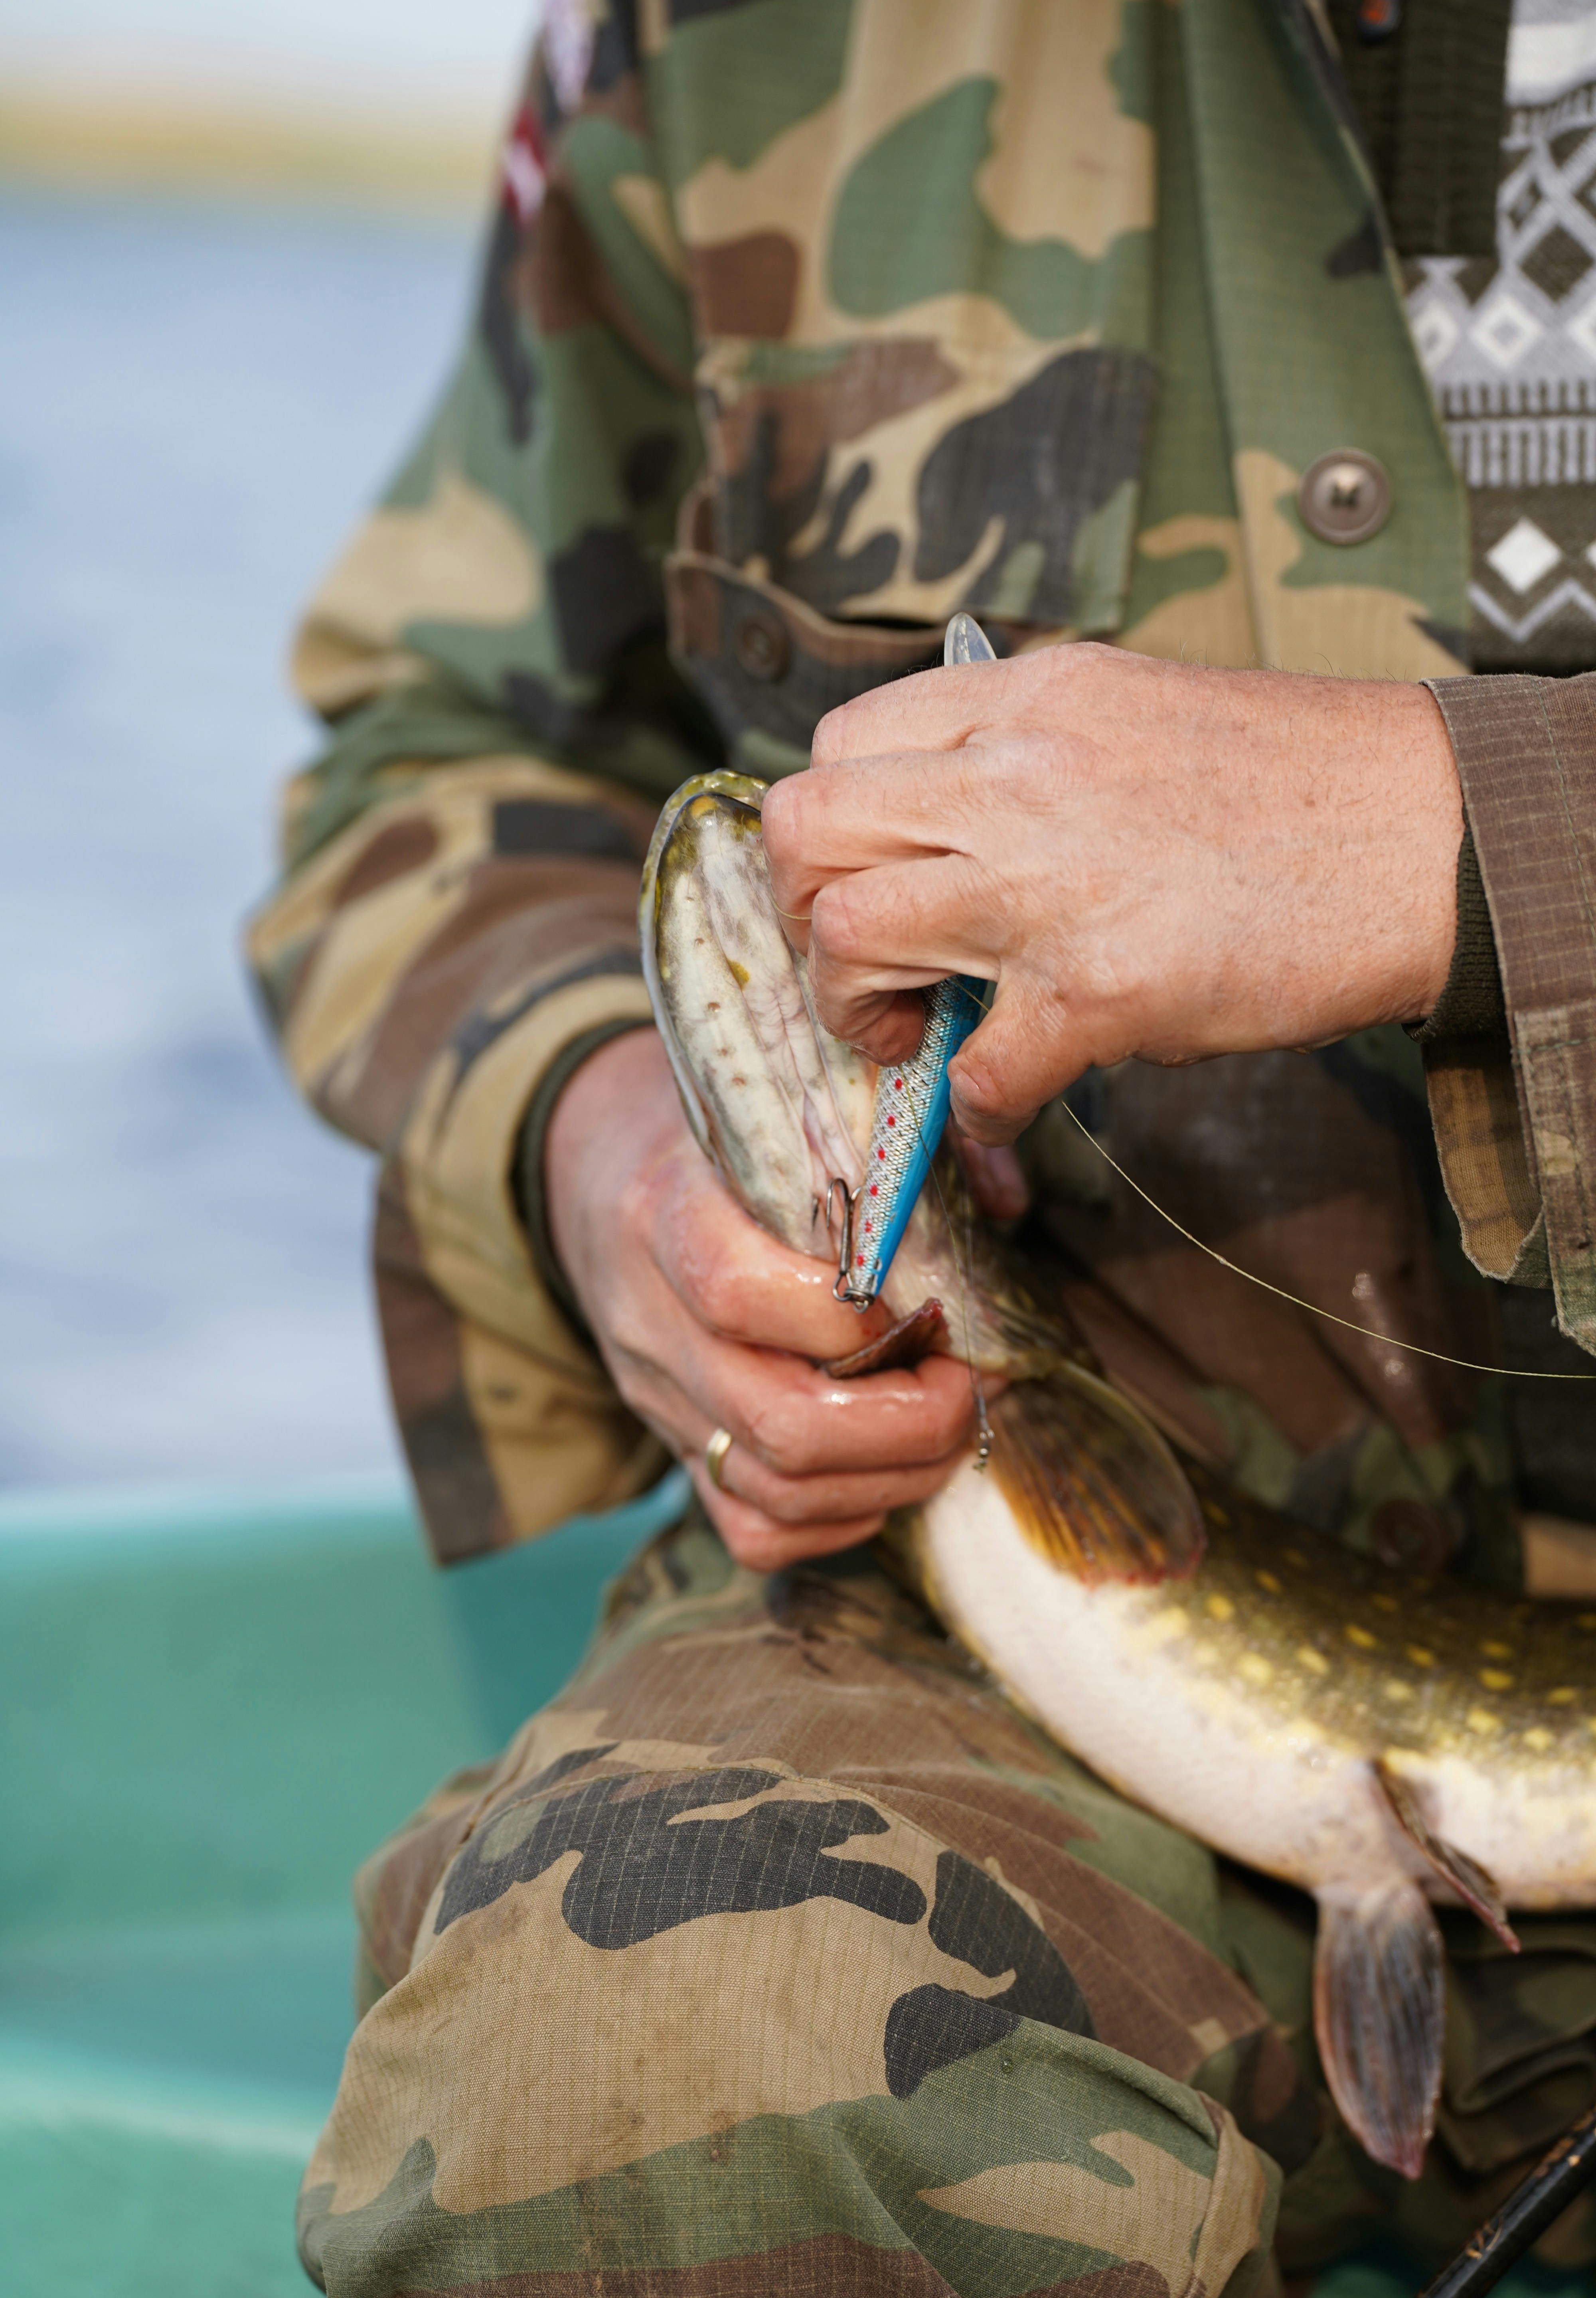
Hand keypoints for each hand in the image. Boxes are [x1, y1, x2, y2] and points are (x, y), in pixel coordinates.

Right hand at [544, 1028, 980, 1568]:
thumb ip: (892, 1146)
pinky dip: (839, 1520)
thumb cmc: (718, 1143)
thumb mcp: (781, 1113)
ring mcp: (658, 1399)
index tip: (925, 1307)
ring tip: (947, 1430)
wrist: (599, 1180)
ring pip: (773, 1491)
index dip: (847, 1319)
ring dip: (891, 1479)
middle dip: (904, 1426)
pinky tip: (883, 1470)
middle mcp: (653, 1321)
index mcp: (667, 1214)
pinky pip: (754, 1531)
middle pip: (774, 1419)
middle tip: (964, 1389)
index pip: (735, 1289)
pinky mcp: (672, 1452)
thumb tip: (1006, 1203)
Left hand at [762, 644, 1462, 1144]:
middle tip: (856, 957)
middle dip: (799, 911)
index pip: (839, 740)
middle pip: (804, 828)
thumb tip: (946, 830)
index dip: (829, 825)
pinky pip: (973, 1071)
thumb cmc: (1294, 780)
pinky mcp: (1096, 989)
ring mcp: (1046, 884)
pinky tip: (1012, 1092)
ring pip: (844, 935)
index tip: (863, 874)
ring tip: (912, 1030)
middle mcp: (1012, 778)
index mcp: (1022, 701)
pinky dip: (976, 1105)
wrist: (1423, 831)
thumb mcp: (1129, 713)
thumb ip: (1024, 755)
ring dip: (855, 1006)